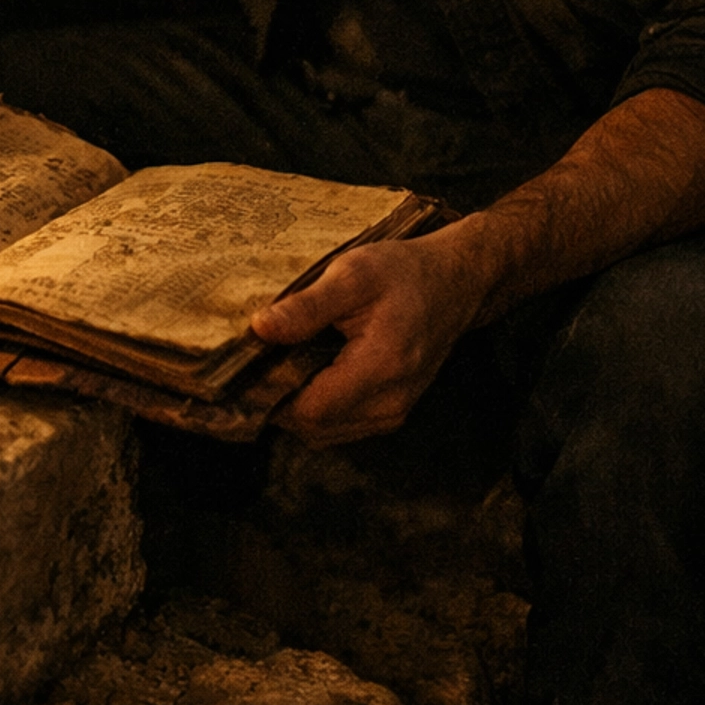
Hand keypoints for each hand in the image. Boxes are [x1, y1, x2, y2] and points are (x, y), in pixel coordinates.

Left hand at [249, 231, 485, 446]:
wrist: (453, 284)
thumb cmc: (403, 273)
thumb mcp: (352, 274)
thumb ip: (307, 306)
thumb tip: (261, 329)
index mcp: (382, 367)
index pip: (311, 410)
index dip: (273, 393)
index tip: (252, 364)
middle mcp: (391, 403)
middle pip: (314, 427)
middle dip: (281, 399)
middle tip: (264, 360)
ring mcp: (394, 414)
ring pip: (326, 432)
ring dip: (299, 406)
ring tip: (287, 362)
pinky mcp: (392, 413)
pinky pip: (342, 425)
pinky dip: (320, 406)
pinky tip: (311, 371)